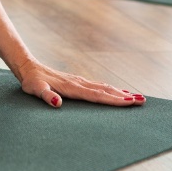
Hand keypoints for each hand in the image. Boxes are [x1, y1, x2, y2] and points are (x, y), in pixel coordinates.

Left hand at [14, 59, 144, 108]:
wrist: (28, 67)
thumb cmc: (32, 82)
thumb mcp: (35, 90)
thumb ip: (46, 97)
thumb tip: (57, 103)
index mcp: (72, 88)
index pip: (97, 95)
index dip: (114, 100)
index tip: (129, 102)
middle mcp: (79, 83)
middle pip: (106, 90)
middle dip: (124, 97)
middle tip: (142, 101)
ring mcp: (80, 81)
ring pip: (104, 87)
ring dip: (120, 92)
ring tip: (136, 97)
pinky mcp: (78, 81)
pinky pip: (98, 86)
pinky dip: (111, 90)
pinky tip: (117, 92)